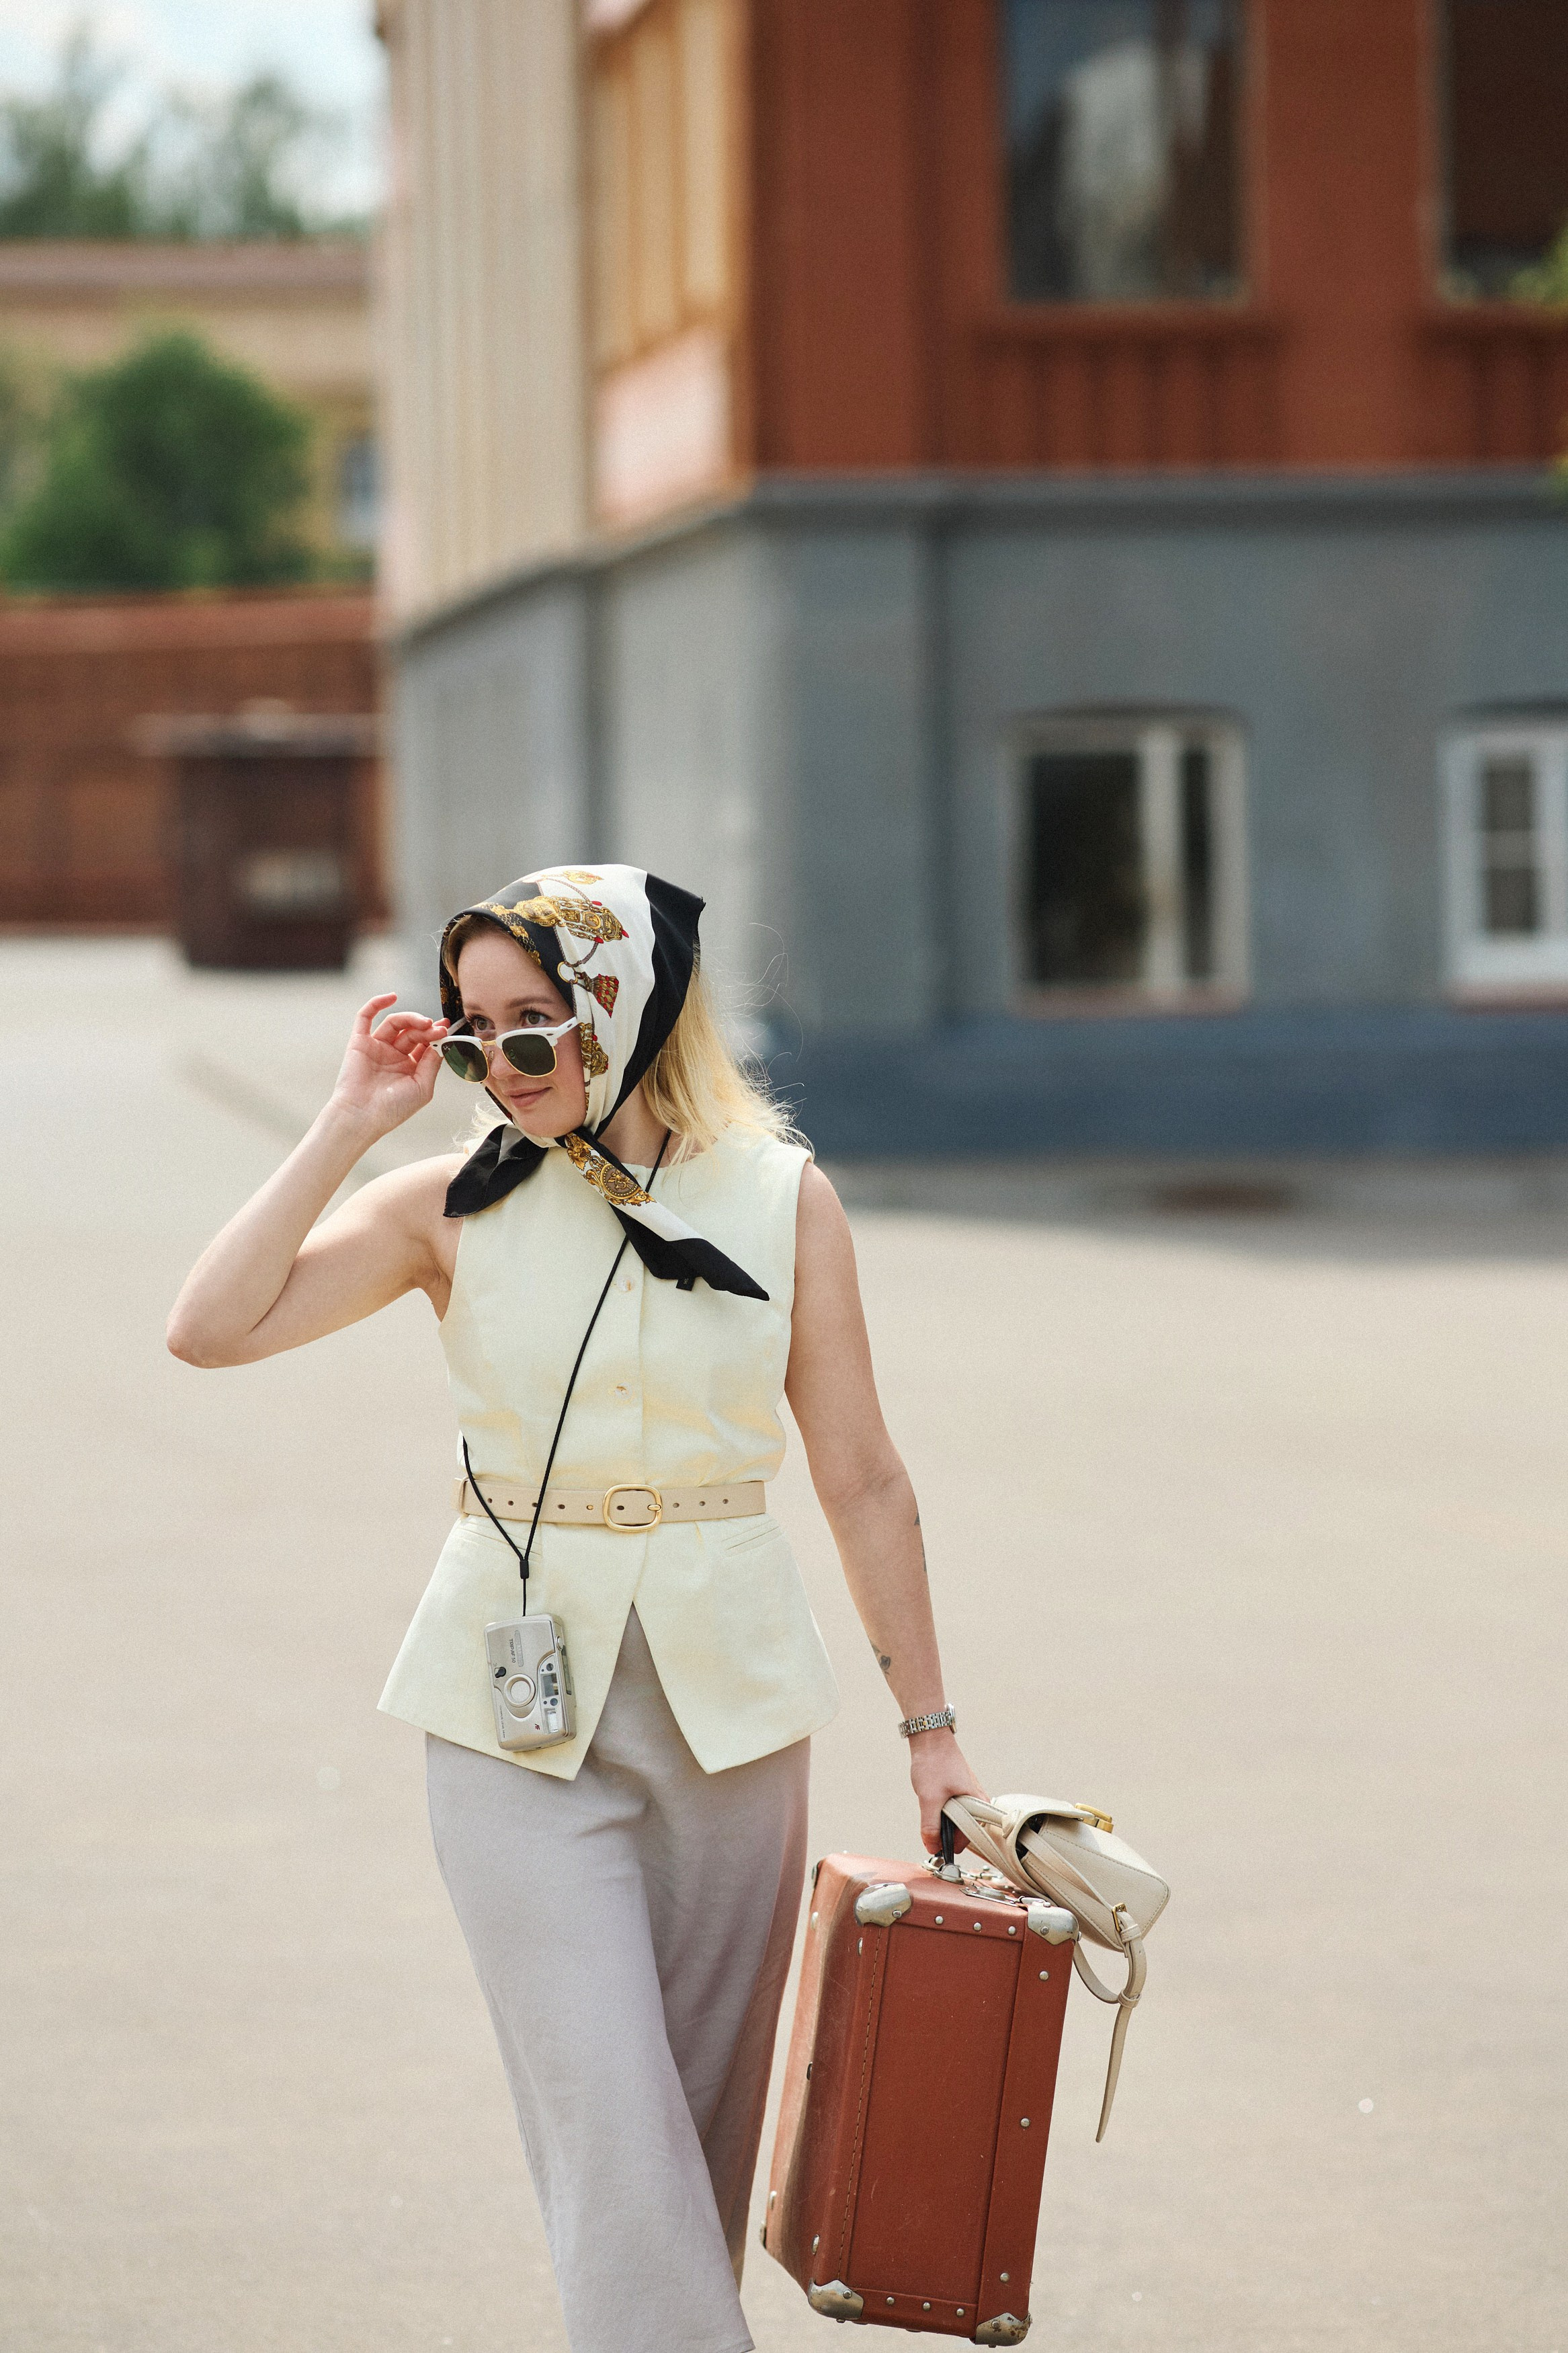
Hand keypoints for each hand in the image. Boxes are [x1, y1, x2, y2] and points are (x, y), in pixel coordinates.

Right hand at [328, 995, 449, 1138]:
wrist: (362, 1117)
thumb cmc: (392, 1109)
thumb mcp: (422, 1087)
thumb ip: (432, 1064)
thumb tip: (441, 1043)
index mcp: (409, 1067)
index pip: (425, 1044)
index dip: (436, 1033)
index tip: (447, 1027)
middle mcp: (393, 1056)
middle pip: (413, 1032)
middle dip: (427, 1028)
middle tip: (438, 1028)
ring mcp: (376, 1048)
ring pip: (395, 1023)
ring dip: (411, 1018)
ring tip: (424, 1022)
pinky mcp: (359, 1042)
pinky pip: (365, 1017)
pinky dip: (377, 1003)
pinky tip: (392, 997)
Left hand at [908, 1730, 985, 1855]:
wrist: (931, 1738)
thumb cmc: (934, 1764)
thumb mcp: (929, 1799)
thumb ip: (930, 1826)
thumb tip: (932, 1848)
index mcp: (979, 1806)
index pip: (966, 1839)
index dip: (948, 1845)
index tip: (932, 1845)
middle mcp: (980, 1802)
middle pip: (961, 1831)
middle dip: (944, 1831)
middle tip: (928, 1820)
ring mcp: (971, 1796)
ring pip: (956, 1820)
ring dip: (942, 1820)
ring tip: (931, 1804)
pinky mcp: (963, 1791)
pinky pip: (954, 1809)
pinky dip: (942, 1810)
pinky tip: (933, 1799)